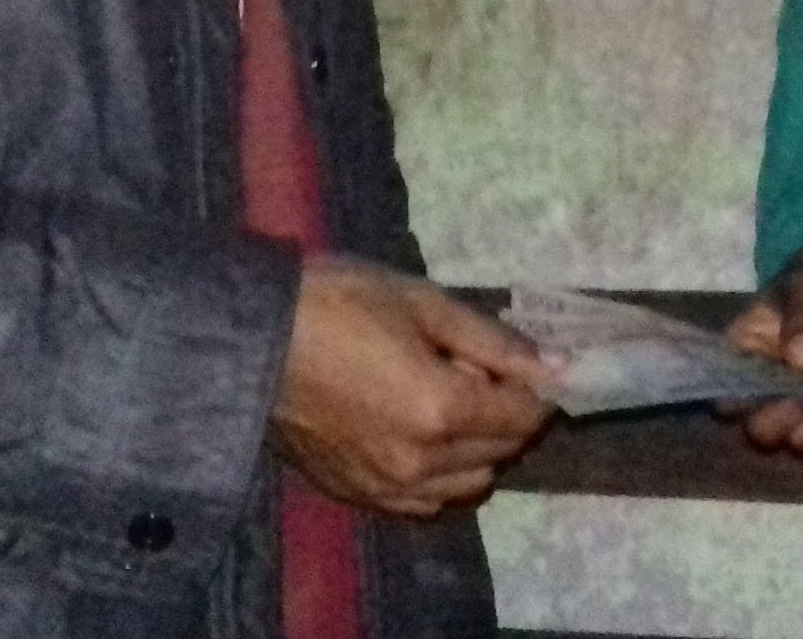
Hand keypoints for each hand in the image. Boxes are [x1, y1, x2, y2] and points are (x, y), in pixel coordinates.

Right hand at [270, 255, 554, 517]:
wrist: (249, 341)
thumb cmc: (337, 304)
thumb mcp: (423, 302)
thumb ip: (493, 341)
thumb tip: (553, 366)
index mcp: (442, 410)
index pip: (525, 416)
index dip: (538, 388)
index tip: (529, 364)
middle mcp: (422, 462)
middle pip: (502, 451)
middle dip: (508, 413)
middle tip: (481, 371)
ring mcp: (388, 488)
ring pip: (469, 482)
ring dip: (478, 447)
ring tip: (448, 401)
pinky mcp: (360, 496)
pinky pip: (426, 500)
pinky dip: (441, 474)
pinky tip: (421, 436)